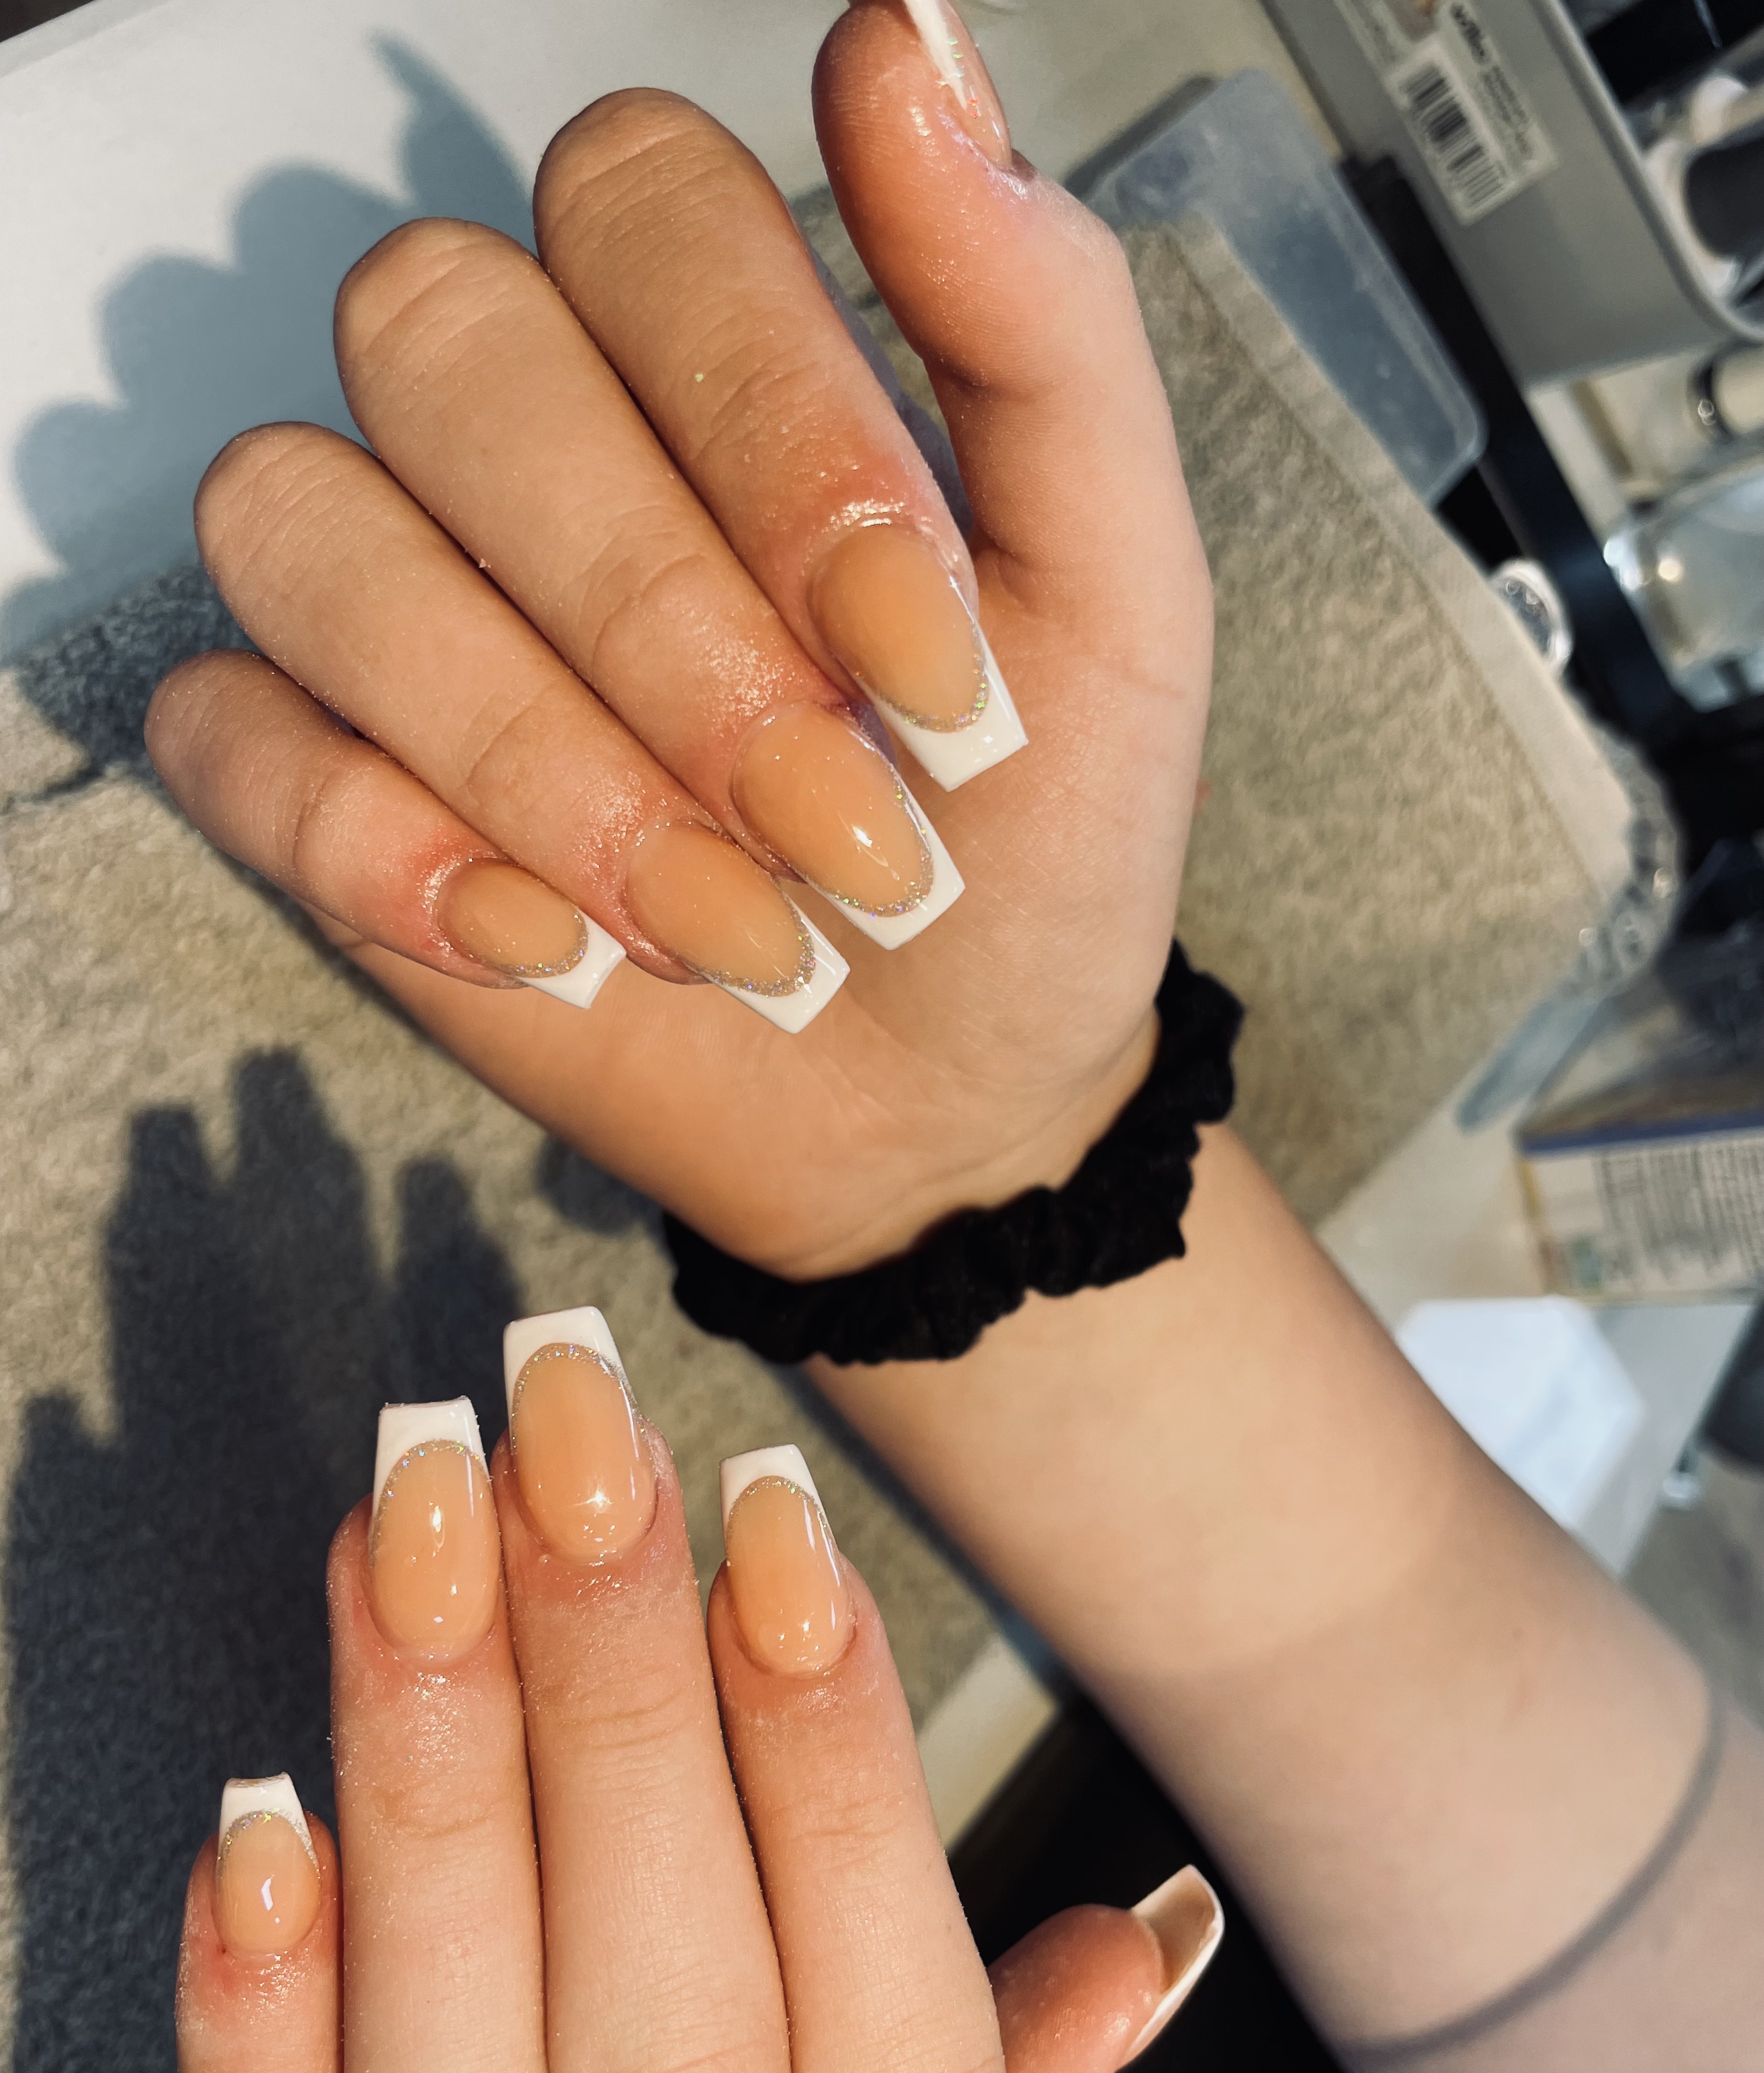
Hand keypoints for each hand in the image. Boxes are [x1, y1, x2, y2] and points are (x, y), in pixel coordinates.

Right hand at [146, 0, 1210, 1279]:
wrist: (947, 1094)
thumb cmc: (1028, 838)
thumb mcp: (1109, 591)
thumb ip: (1031, 319)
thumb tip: (903, 31)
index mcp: (706, 343)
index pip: (635, 203)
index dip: (767, 425)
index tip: (922, 656)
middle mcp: (519, 428)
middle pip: (447, 342)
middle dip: (657, 620)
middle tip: (824, 815)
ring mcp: (393, 594)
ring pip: (312, 527)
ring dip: (535, 752)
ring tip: (717, 920)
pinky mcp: (309, 772)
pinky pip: (232, 729)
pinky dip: (384, 849)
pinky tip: (544, 939)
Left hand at [175, 1315, 1221, 2072]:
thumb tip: (1140, 1938)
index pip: (880, 2026)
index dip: (833, 1765)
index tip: (768, 1526)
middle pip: (674, 2011)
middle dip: (619, 1693)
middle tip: (561, 1429)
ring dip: (436, 1786)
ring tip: (405, 1527)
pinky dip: (254, 2046)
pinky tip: (248, 1826)